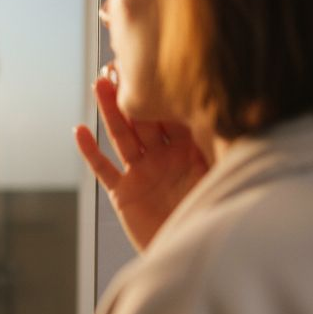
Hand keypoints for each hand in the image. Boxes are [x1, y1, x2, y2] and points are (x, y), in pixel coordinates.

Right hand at [75, 76, 208, 250]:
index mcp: (189, 148)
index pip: (172, 111)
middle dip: (131, 90)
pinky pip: (104, 169)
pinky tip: (79, 131)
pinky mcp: (124, 193)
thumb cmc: (218, 213)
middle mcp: (163, 155)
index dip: (162, 88)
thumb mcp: (225, 173)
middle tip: (119, 62)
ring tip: (100, 83)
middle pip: (143, 116)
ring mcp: (142, 172)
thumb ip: (223, 144)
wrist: (197, 252)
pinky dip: (90, 151)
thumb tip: (232, 108)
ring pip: (122, 135)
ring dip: (110, 110)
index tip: (154, 61)